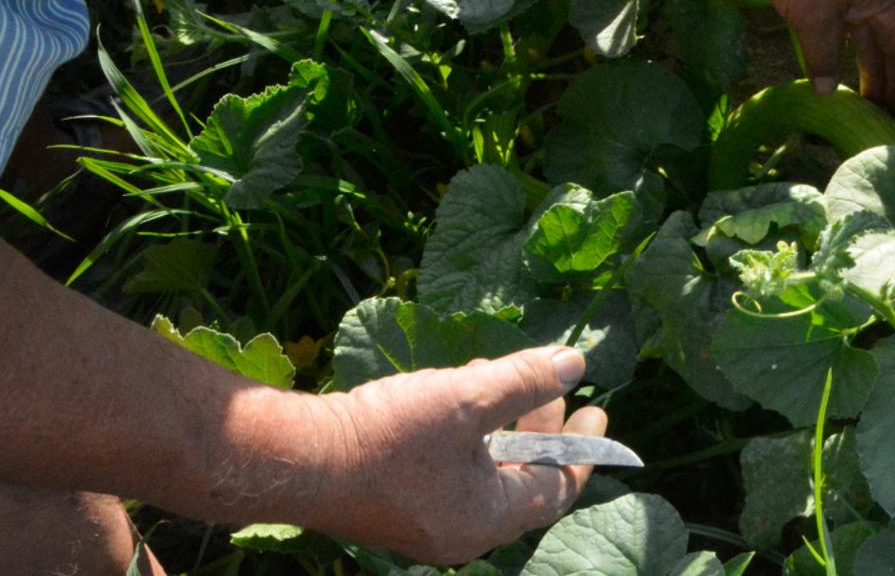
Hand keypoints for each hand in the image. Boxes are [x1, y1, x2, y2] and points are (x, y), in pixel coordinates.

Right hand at [301, 346, 604, 564]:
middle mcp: (461, 531)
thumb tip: (575, 363)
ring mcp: (428, 521)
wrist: (296, 459)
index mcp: (485, 518)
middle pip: (521, 480)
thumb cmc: (386, 436)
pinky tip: (456, 390)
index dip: (581, 449)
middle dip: (539, 427)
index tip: (597, 411)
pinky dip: (467, 433)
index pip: (554, 490)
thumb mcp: (466, 398)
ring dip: (500, 422)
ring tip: (498, 373)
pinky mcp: (401, 504)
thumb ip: (524, 382)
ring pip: (485, 470)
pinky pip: (453, 471)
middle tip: (552, 384)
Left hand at [753, 0, 894, 114]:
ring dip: (872, 72)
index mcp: (886, 2)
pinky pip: (850, 31)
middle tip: (894, 122)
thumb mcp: (814, 18)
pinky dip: (848, 54)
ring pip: (870, 41)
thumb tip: (827, 92)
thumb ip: (824, 57)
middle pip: (894, 49)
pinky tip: (841, 75)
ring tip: (871, 106)